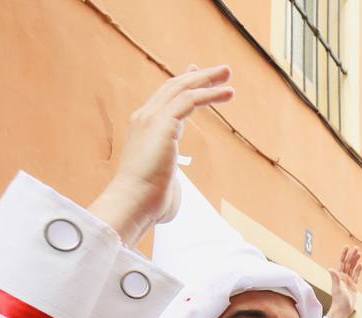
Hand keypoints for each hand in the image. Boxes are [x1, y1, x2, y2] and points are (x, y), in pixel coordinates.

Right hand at [88, 65, 234, 244]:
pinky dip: (209, 94)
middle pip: (174, 87)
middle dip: (198, 76)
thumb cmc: (148, 202)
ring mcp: (152, 119)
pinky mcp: (163, 124)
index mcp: (144, 130)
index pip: (164, 99)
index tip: (197, 76)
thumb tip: (174, 190)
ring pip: (183, 89)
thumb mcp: (162, 183)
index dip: (183, 85)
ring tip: (228, 74)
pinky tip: (227, 93)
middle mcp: (145, 119)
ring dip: (207, 80)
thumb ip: (170, 180)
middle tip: (222, 71)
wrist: (133, 202)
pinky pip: (190, 100)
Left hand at [326, 246, 361, 317]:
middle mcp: (343, 277)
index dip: (344, 254)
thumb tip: (330, 269)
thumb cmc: (339, 300)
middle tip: (356, 248)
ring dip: (355, 261)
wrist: (343, 309)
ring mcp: (348, 281)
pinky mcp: (353, 286)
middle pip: (348, 263)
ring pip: (352, 268)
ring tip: (359, 253)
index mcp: (339, 276)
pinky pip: (356, 275)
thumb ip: (335, 278)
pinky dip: (358, 270)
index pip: (342, 262)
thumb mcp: (337, 288)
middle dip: (352, 255)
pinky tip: (360, 265)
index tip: (346, 247)